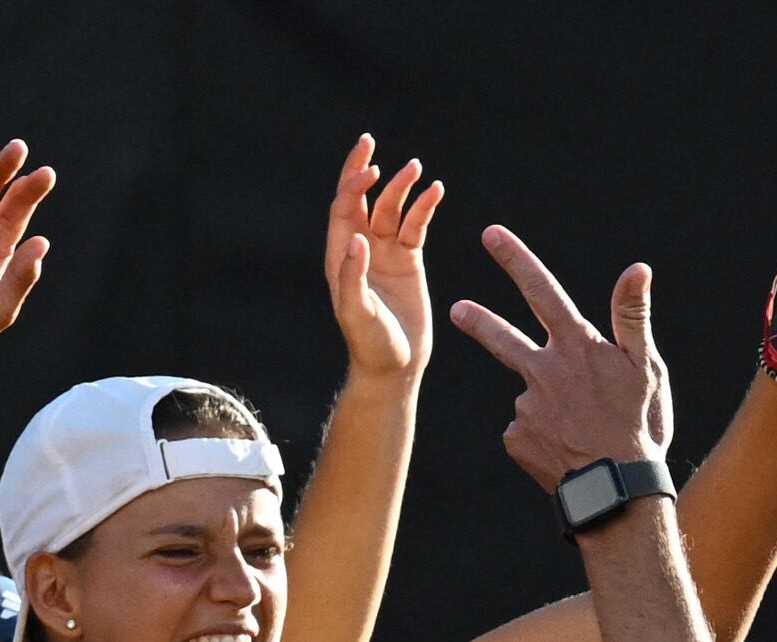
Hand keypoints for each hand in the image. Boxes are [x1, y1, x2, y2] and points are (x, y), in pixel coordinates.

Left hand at [325, 136, 444, 377]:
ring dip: (402, 187)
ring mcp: (386, 253)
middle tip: (369, 141)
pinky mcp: (410, 261)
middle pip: (361, 199)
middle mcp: (361, 248)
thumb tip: (357, 239)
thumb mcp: (357, 313)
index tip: (371, 171)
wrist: (396, 365)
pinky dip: (424, 208)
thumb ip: (354, 277)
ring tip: (417, 167)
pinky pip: (416, 226)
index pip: (343, 209)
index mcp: (341, 256)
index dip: (353, 186)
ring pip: (392, 209)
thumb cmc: (371, 344)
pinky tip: (435, 191)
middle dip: (364, 170)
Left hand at [451, 228, 669, 488]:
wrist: (617, 492)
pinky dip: (544, 440)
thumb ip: (632, 317)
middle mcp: (543, 370)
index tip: (491, 235)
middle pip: (502, 337)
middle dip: (478, 321)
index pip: (542, 290)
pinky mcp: (516, 439)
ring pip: (531, 397)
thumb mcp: (646, 369)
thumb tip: (638, 268)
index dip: (516, 260)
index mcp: (576, 346)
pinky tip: (566, 454)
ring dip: (549, 409)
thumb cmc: (639, 427)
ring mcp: (526, 406)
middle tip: (456, 309)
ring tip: (581, 434)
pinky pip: (526, 433)